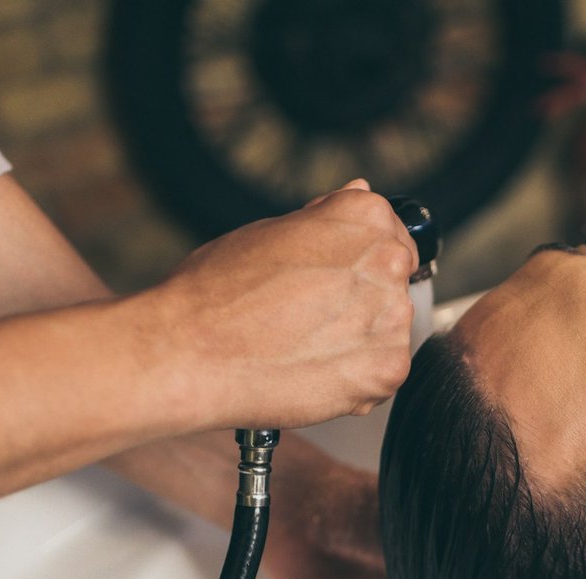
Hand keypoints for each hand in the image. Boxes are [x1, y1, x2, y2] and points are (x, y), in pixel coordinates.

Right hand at [143, 178, 418, 429]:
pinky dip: (354, 380)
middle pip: (392, 286)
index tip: (327, 281)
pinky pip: (382, 376)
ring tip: (302, 348)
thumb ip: (327, 219)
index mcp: (365, 216)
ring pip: (387, 333)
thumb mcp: (270, 230)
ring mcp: (393, 317)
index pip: (390, 237)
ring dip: (357, 344)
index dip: (355, 263)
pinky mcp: (387, 369)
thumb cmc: (217, 290)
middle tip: (305, 320)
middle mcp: (388, 261)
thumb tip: (359, 191)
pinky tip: (311, 372)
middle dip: (358, 304)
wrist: (192, 353)